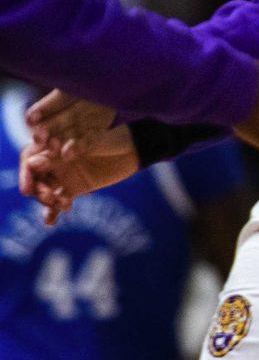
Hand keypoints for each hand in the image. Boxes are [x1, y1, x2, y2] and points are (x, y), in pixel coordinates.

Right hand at [20, 95, 136, 223]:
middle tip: (50, 196)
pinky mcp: (73, 189)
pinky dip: (52, 212)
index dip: (26, 174)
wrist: (132, 149)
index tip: (28, 188)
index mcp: (52, 145)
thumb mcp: (91, 140)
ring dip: (47, 201)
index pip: (29, 160)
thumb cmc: (111, 138)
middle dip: (38, 190)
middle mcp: (53, 161)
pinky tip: (50, 221)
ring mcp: (62, 176)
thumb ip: (69, 148)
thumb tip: (43, 159)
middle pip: (34, 179)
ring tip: (62, 205)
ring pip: (44, 192)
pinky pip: (57, 201)